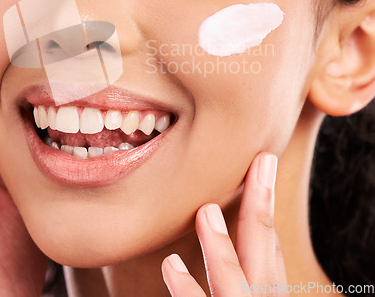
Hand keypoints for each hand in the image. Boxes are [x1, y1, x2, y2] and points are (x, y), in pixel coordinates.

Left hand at [161, 153, 287, 295]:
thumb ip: (236, 281)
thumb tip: (211, 238)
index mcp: (267, 296)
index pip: (272, 255)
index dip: (267, 210)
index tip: (264, 167)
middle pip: (265, 256)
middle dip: (262, 208)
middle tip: (262, 160)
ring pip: (232, 281)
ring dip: (221, 247)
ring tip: (207, 210)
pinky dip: (185, 288)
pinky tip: (171, 263)